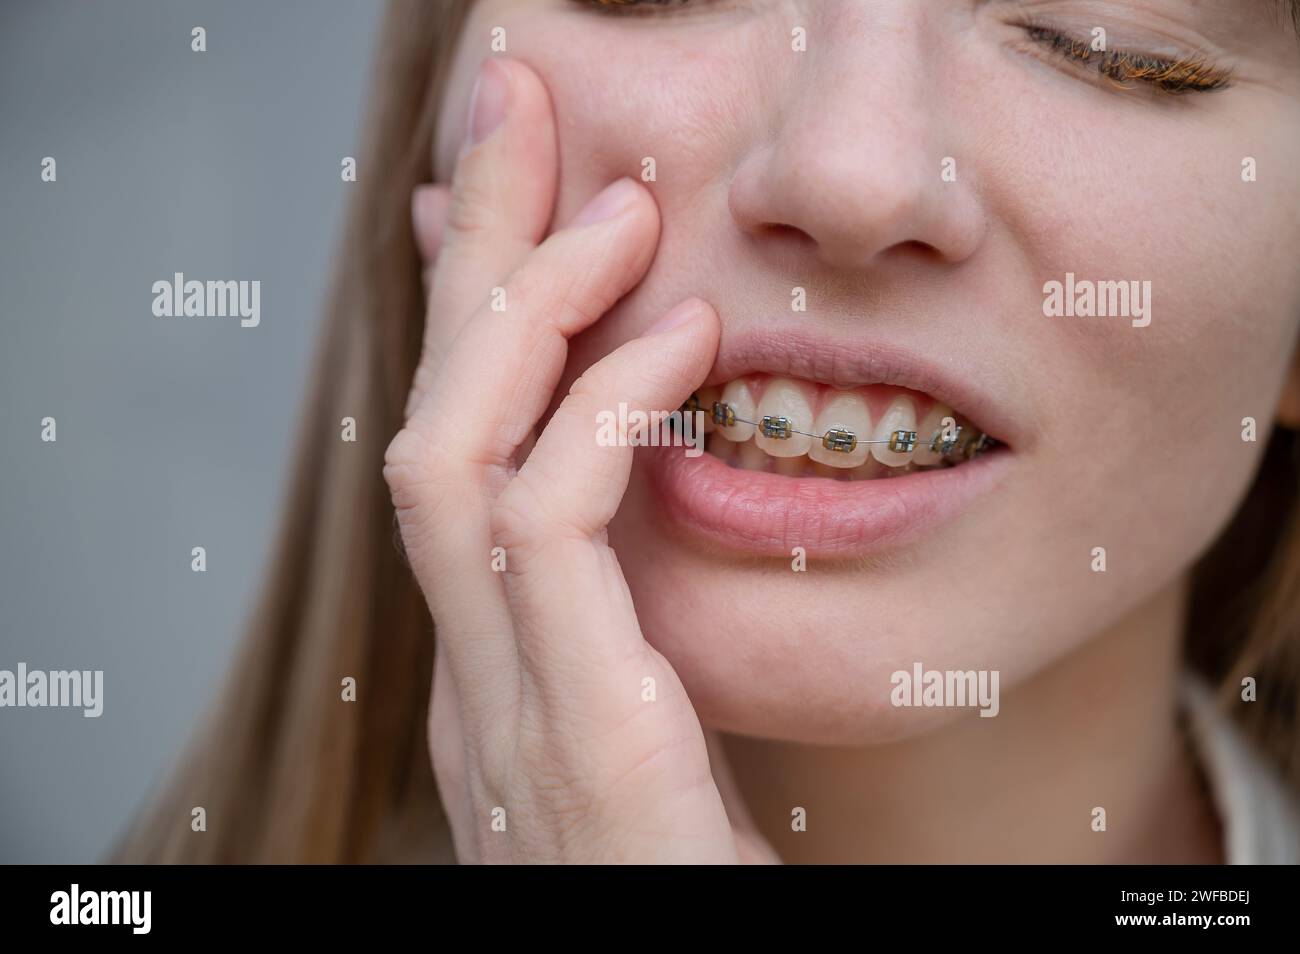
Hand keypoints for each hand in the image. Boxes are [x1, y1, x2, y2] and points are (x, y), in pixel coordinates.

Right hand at [384, 57, 777, 862]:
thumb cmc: (690, 879)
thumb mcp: (651, 725)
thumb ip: (630, 620)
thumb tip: (648, 490)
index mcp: (498, 663)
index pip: (458, 447)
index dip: (475, 307)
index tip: (515, 185)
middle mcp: (473, 670)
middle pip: (433, 416)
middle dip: (471, 254)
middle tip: (519, 106)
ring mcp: (502, 704)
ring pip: (452, 456)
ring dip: (522, 311)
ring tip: (609, 205)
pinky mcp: (574, 734)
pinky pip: (546, 535)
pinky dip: (601, 418)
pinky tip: (680, 349)